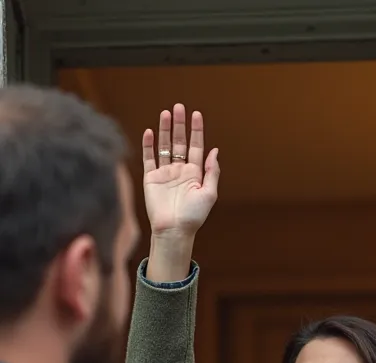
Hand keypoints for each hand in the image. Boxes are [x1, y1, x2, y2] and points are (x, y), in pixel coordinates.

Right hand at [143, 103, 218, 239]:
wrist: (173, 230)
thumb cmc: (193, 216)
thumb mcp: (209, 194)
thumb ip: (212, 171)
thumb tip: (215, 150)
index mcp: (194, 174)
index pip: (195, 147)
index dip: (196, 131)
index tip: (196, 114)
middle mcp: (179, 171)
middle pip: (179, 142)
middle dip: (179, 125)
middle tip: (179, 107)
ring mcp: (164, 174)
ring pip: (164, 147)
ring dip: (165, 130)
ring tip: (166, 113)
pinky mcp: (150, 179)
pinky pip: (149, 158)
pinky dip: (149, 145)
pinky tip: (151, 132)